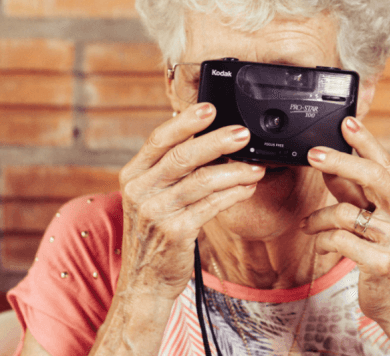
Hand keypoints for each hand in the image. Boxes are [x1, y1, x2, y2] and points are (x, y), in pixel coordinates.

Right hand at [117, 103, 265, 300]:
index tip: (210, 108)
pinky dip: (234, 193)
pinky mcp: (176, 232)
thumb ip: (171, 170)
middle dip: (217, 141)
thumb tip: (209, 139)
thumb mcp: (151, 196)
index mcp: (133, 175)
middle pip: (183, 156)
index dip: (185, 122)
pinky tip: (248, 187)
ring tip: (256, 166)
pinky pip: (213, 205)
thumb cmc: (154, 232)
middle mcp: (141, 190)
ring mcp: (157, 212)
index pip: (159, 139)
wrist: (144, 280)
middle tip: (243, 133)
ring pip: (203, 181)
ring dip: (235, 171)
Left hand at [301, 116, 389, 353]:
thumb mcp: (378, 218)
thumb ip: (357, 192)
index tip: (346, 123)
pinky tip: (320, 243)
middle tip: (312, 154)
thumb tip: (331, 164)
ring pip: (345, 211)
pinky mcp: (381, 261)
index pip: (385, 163)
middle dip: (338, 161)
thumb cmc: (389, 255)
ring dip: (318, 218)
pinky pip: (338, 239)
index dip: (365, 141)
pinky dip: (322, 240)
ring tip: (309, 225)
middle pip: (371, 176)